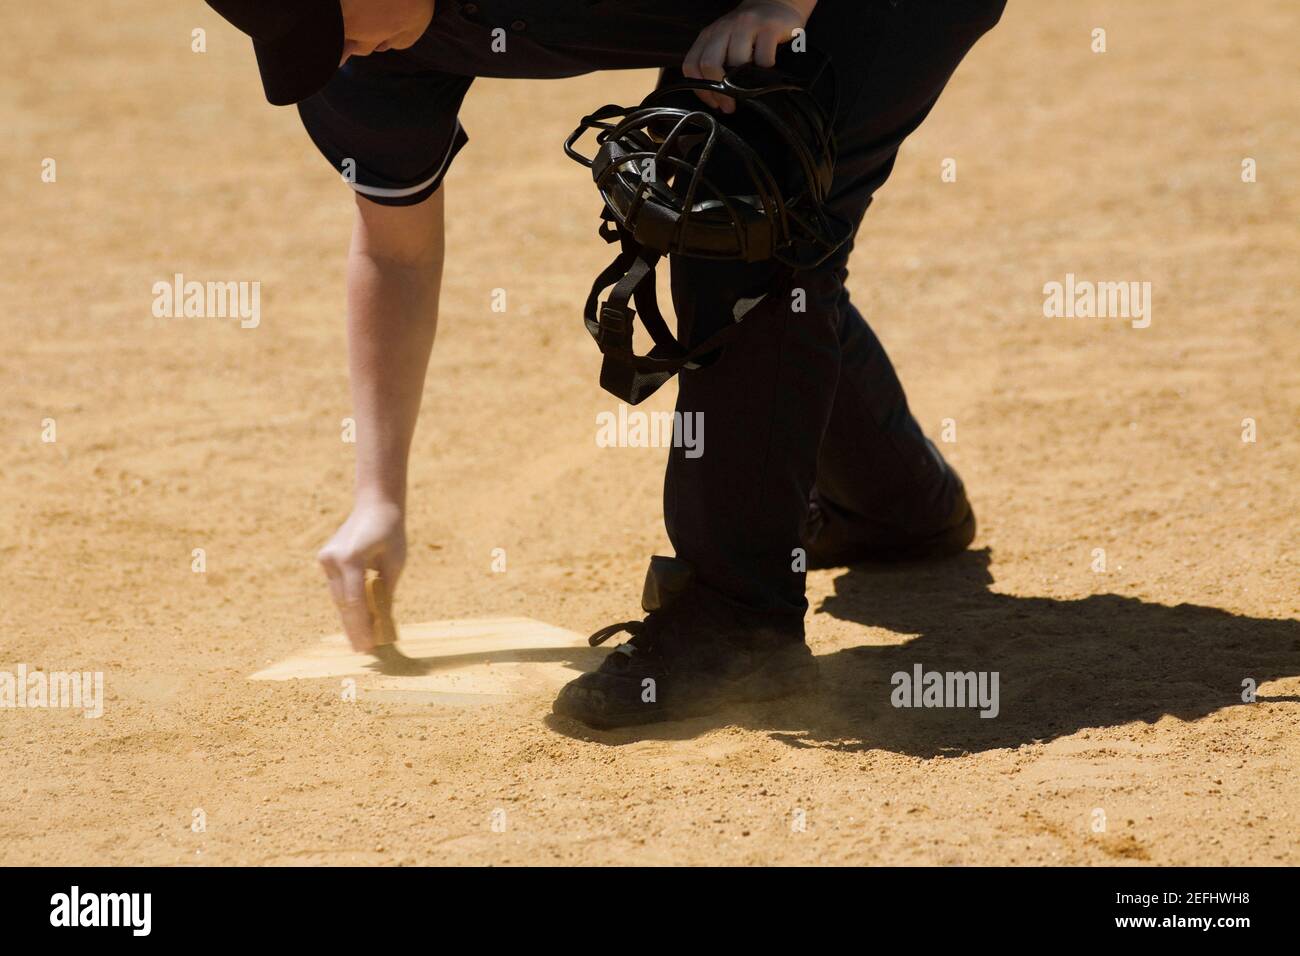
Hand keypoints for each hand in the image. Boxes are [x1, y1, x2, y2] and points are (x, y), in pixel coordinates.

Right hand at [317, 497, 406, 650]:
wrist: (375, 505)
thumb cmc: (391, 533)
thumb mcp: (395, 563)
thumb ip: (385, 592)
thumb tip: (382, 623)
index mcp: (351, 558)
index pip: (355, 602)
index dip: (361, 627)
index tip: (368, 647)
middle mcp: (333, 559)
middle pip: (344, 603)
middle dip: (354, 628)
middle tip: (363, 651)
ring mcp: (326, 559)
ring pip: (338, 597)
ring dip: (349, 618)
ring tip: (359, 642)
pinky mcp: (325, 559)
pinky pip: (337, 588)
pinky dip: (346, 604)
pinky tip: (355, 621)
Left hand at [683, 0, 813, 112]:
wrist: (775, 3)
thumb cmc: (750, 31)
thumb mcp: (726, 42)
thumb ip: (717, 63)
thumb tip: (716, 99)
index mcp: (709, 35)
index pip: (692, 65)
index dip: (701, 90)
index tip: (714, 103)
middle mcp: (724, 28)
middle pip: (710, 64)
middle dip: (720, 91)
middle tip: (730, 105)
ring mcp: (746, 25)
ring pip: (737, 62)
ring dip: (744, 82)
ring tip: (751, 89)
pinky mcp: (769, 27)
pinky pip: (763, 59)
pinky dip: (765, 72)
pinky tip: (767, 71)